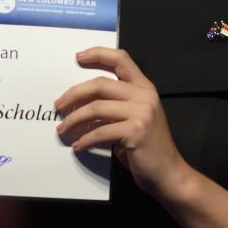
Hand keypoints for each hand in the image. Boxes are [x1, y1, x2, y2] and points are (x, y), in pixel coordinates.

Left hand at [54, 46, 188, 198]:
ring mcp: (142, 112)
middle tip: (59, 106)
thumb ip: (116, 105)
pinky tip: (78, 146)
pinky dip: (84, 140)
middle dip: (74, 94)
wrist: (169, 173)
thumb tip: (81, 103)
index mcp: (145, 88)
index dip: (98, 54)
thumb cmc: (147, 148)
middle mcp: (145, 96)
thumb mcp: (135, 118)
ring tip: (62, 129)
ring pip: (96, 107)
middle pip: (100, 84)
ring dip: (74, 119)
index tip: (77, 57)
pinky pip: (100, 132)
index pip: (121, 59)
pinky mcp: (135, 131)